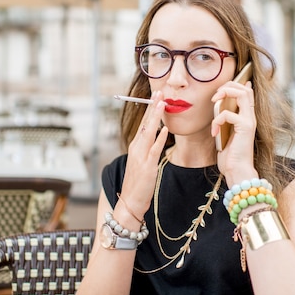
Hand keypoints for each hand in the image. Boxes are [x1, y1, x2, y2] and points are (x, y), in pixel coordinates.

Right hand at [120, 91, 167, 218]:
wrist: (129, 202)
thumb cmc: (137, 183)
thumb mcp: (141, 161)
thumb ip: (148, 148)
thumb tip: (157, 134)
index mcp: (136, 146)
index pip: (143, 123)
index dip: (150, 109)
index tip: (156, 96)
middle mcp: (137, 148)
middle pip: (145, 124)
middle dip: (152, 107)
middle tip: (159, 92)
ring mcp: (141, 156)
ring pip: (149, 132)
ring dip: (155, 117)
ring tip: (162, 103)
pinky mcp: (147, 166)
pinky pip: (154, 149)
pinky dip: (159, 138)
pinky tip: (165, 129)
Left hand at [211, 81, 257, 183]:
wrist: (237, 171)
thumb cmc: (230, 156)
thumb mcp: (225, 134)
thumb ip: (224, 121)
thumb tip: (219, 109)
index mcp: (246, 117)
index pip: (247, 92)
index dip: (235, 84)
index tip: (220, 90)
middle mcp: (250, 117)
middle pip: (244, 88)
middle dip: (228, 86)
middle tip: (215, 96)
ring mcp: (249, 121)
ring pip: (241, 94)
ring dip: (224, 94)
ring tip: (214, 102)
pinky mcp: (245, 128)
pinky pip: (228, 114)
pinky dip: (217, 120)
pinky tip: (214, 133)